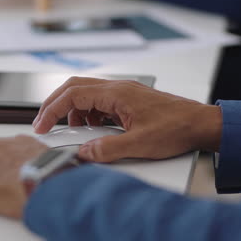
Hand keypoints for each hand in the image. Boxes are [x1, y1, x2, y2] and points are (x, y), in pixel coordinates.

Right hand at [33, 77, 221, 161]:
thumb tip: (84, 153)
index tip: (41, 125)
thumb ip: (108, 149)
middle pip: (74, 87)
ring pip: (85, 93)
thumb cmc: (176, 128)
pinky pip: (98, 101)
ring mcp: (122, 92)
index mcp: (117, 93)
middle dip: (55, 104)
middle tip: (44, 123)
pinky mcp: (126, 100)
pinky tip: (92, 128)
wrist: (200, 124)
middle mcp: (117, 88)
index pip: (73, 94)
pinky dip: (88, 113)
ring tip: (72, 129)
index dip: (51, 110)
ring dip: (73, 110)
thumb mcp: (140, 144)